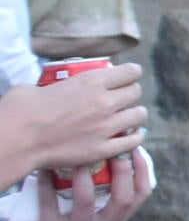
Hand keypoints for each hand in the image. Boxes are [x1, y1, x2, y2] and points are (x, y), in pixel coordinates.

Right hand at [0, 64, 147, 189]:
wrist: (17, 139)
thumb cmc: (21, 109)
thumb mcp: (39, 86)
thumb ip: (58, 87)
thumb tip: (57, 90)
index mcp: (91, 81)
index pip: (130, 71)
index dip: (130, 73)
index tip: (128, 76)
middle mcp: (104, 102)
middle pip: (136, 92)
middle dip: (130, 93)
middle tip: (122, 98)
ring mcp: (106, 127)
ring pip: (139, 115)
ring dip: (135, 114)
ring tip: (127, 116)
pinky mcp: (102, 149)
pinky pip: (132, 142)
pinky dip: (134, 137)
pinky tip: (131, 135)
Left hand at [24, 149, 149, 220]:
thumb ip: (99, 206)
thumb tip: (106, 163)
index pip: (140, 198)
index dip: (142, 172)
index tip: (136, 150)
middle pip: (124, 200)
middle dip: (122, 171)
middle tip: (112, 151)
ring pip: (87, 201)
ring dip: (83, 175)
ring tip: (76, 158)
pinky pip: (50, 204)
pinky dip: (46, 183)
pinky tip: (44, 170)